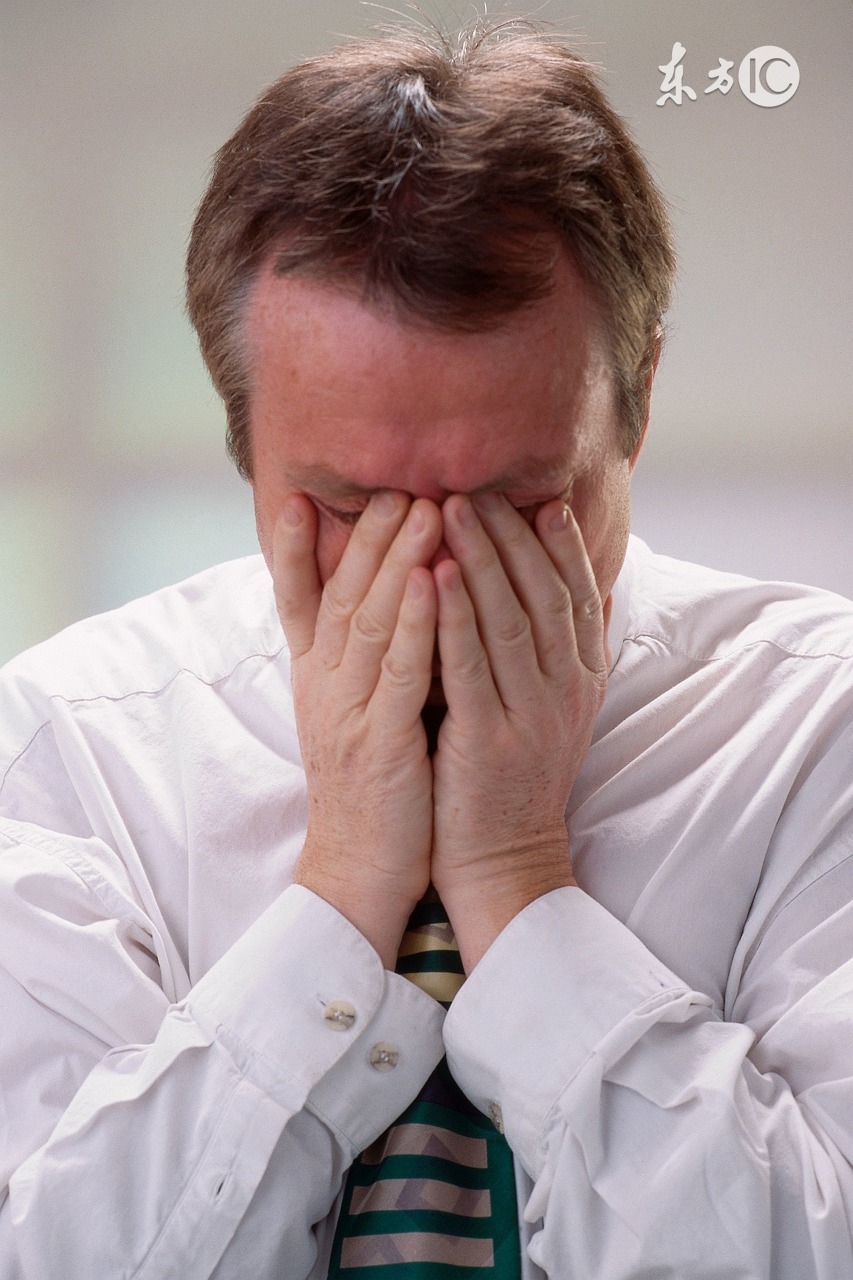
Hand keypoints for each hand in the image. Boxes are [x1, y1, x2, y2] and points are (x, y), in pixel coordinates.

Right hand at [272, 491, 442, 966]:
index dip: (299, 546)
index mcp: (317, 678)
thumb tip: (383, 605)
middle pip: (343, 594)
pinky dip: (416, 624)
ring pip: (371, 622)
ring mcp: (349, 712)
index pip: (302, 599)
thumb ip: (363, 659)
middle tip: (399, 480)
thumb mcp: (353, 714)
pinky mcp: (381, 743)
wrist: (359, 870)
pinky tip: (434, 582)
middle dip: (369, 534)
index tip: (307, 494)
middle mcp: (325, 686)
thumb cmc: (370, 787)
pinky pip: (400, 673)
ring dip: (395, 562)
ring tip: (420, 508)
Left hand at [430, 493, 608, 970]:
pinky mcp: (489, 739)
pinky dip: (455, 615)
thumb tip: (564, 590)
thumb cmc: (513, 778)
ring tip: (451, 507)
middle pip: (543, 593)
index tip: (538, 498)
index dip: (558, 543)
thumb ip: (555, 652)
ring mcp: (531, 714)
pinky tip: (436, 573)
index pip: (577, 594)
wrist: (505, 863)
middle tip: (475, 486)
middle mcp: (566, 690)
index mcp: (583, 679)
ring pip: (510, 618)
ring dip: (481, 558)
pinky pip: (472, 665)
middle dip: (510, 534)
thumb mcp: (550, 711)